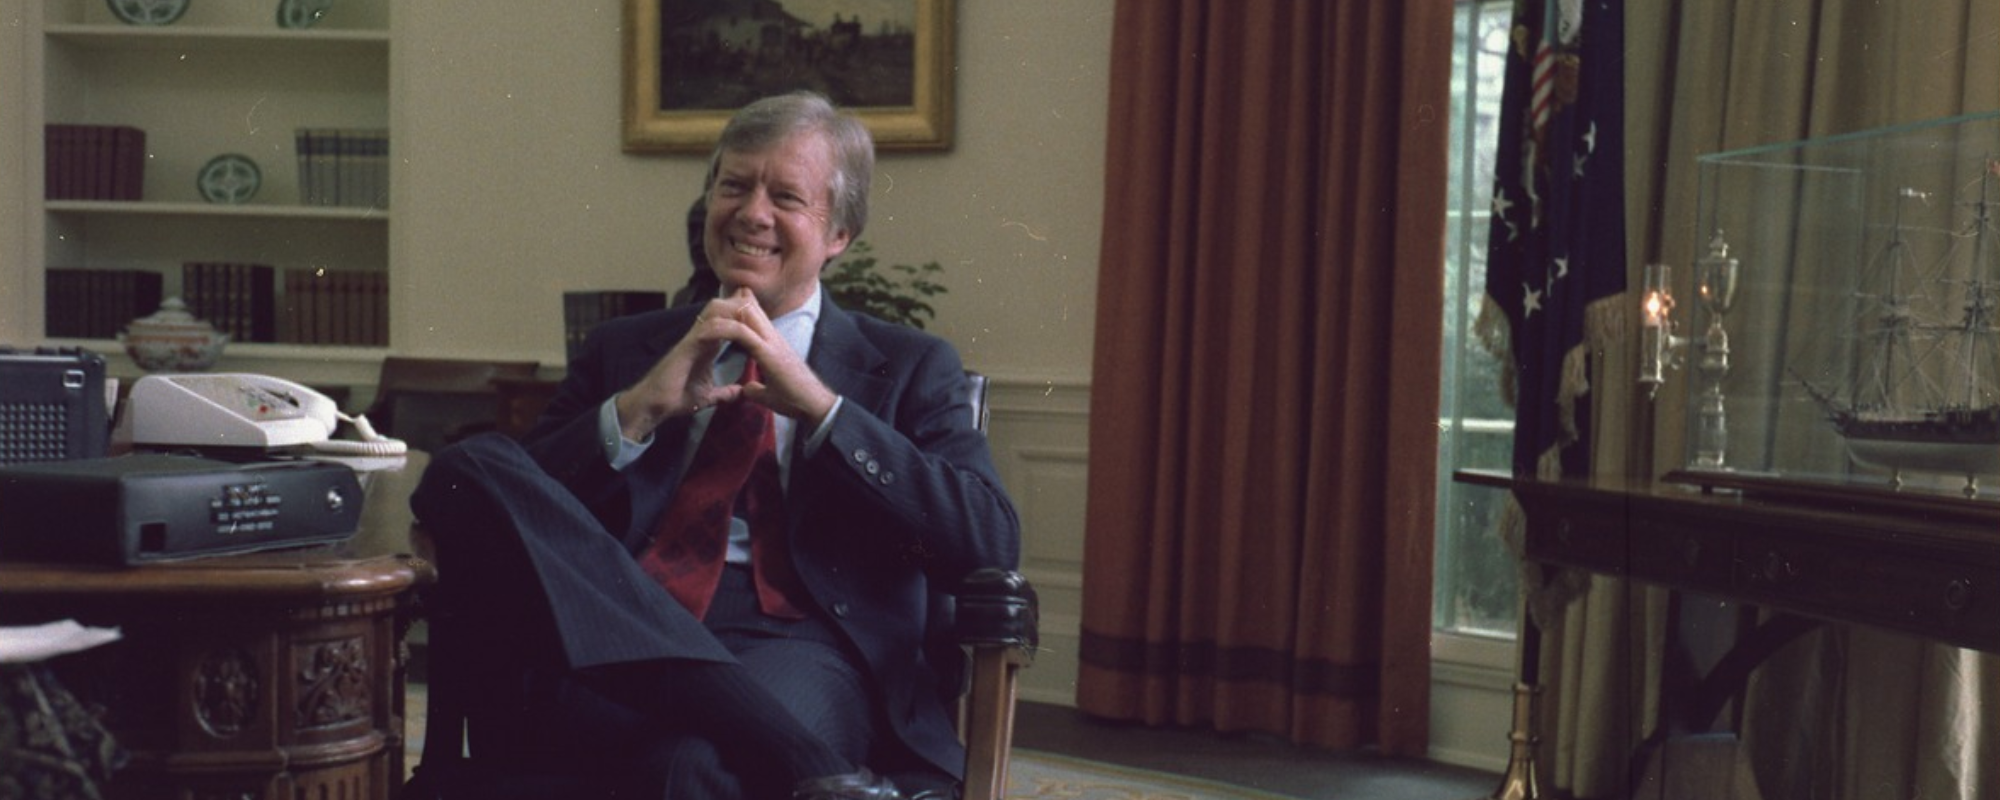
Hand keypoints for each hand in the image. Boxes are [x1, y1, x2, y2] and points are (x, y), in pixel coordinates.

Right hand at [612, 288, 836, 440]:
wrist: (654, 405)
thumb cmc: (675, 398)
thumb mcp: (707, 395)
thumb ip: (723, 392)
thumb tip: (739, 393)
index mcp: (706, 345)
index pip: (728, 320)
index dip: (744, 314)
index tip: (764, 316)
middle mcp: (700, 337)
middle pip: (722, 307)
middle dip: (740, 303)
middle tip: (760, 307)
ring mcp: (692, 339)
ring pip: (715, 311)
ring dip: (734, 309)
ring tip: (752, 313)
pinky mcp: (686, 347)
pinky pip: (708, 329)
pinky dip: (725, 327)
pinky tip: (739, 330)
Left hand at [710, 288, 839, 425]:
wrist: (815, 406)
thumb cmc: (797, 400)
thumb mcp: (771, 393)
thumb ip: (758, 388)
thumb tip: (748, 390)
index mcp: (773, 345)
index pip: (754, 316)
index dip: (736, 310)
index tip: (716, 316)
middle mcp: (773, 338)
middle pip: (750, 306)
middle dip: (728, 304)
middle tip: (707, 311)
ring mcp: (772, 343)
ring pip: (747, 312)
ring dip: (725, 313)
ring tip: (704, 317)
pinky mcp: (769, 353)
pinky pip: (743, 333)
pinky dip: (724, 329)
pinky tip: (707, 333)